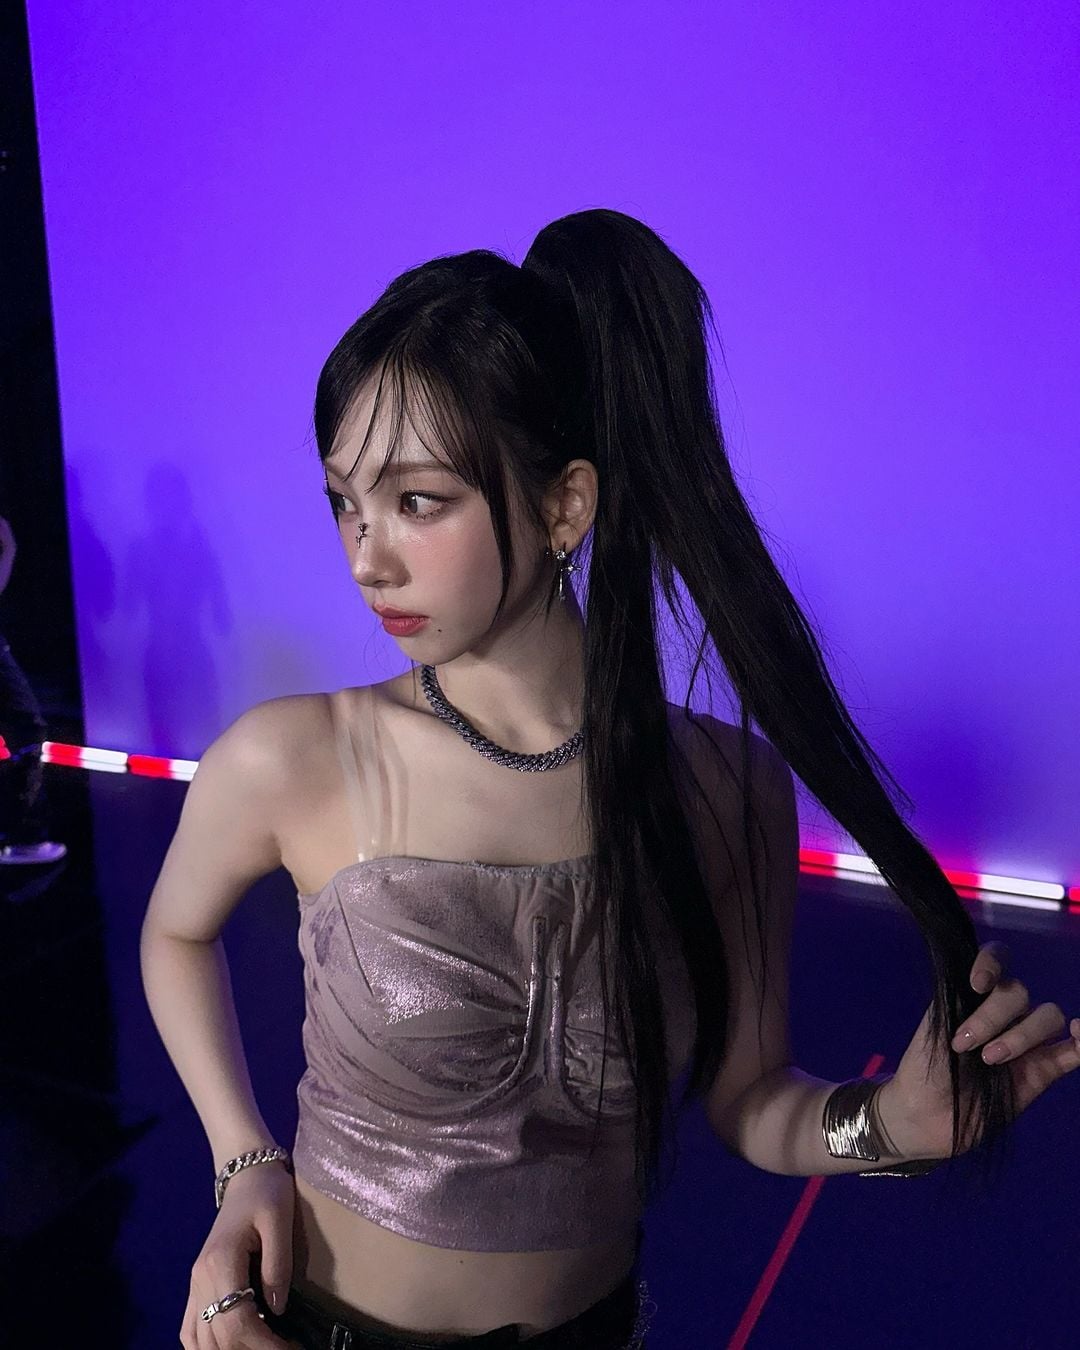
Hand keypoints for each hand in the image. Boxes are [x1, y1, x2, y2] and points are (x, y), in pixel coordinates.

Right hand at [180, 1161, 297, 1348]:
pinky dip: (206, 1347)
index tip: (292, 1349)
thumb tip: (278, 1310)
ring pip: (199, 1340)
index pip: (237, 1323)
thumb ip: (279, 1265)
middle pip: (218, 1338)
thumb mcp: (280, 1221)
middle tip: (285, 1349)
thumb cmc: (266, 1192)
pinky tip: (227, 1348)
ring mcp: (194, 1283)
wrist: (245, 1174)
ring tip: (261, 1348)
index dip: (264, 1345)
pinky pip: (189, 1329)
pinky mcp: (196, 1284)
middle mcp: (200, 1278)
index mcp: (220, 1262)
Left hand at [876, 940, 1079, 1159]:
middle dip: (992, 1017)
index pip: (997, 958)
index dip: (992, 962)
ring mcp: (1027, 1041)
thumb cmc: (925, 1067)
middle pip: (1021, 992)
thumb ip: (959, 999)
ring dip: (1022, 1035)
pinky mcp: (1044, 1070)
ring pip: (1048, 1016)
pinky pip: (1074, 1050)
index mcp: (976, 994)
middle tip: (965, 1045)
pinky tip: (1078, 1036)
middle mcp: (1005, 1012)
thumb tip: (982, 982)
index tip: (977, 985)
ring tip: (992, 1061)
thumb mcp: (934, 1027)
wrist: (925, 1115)